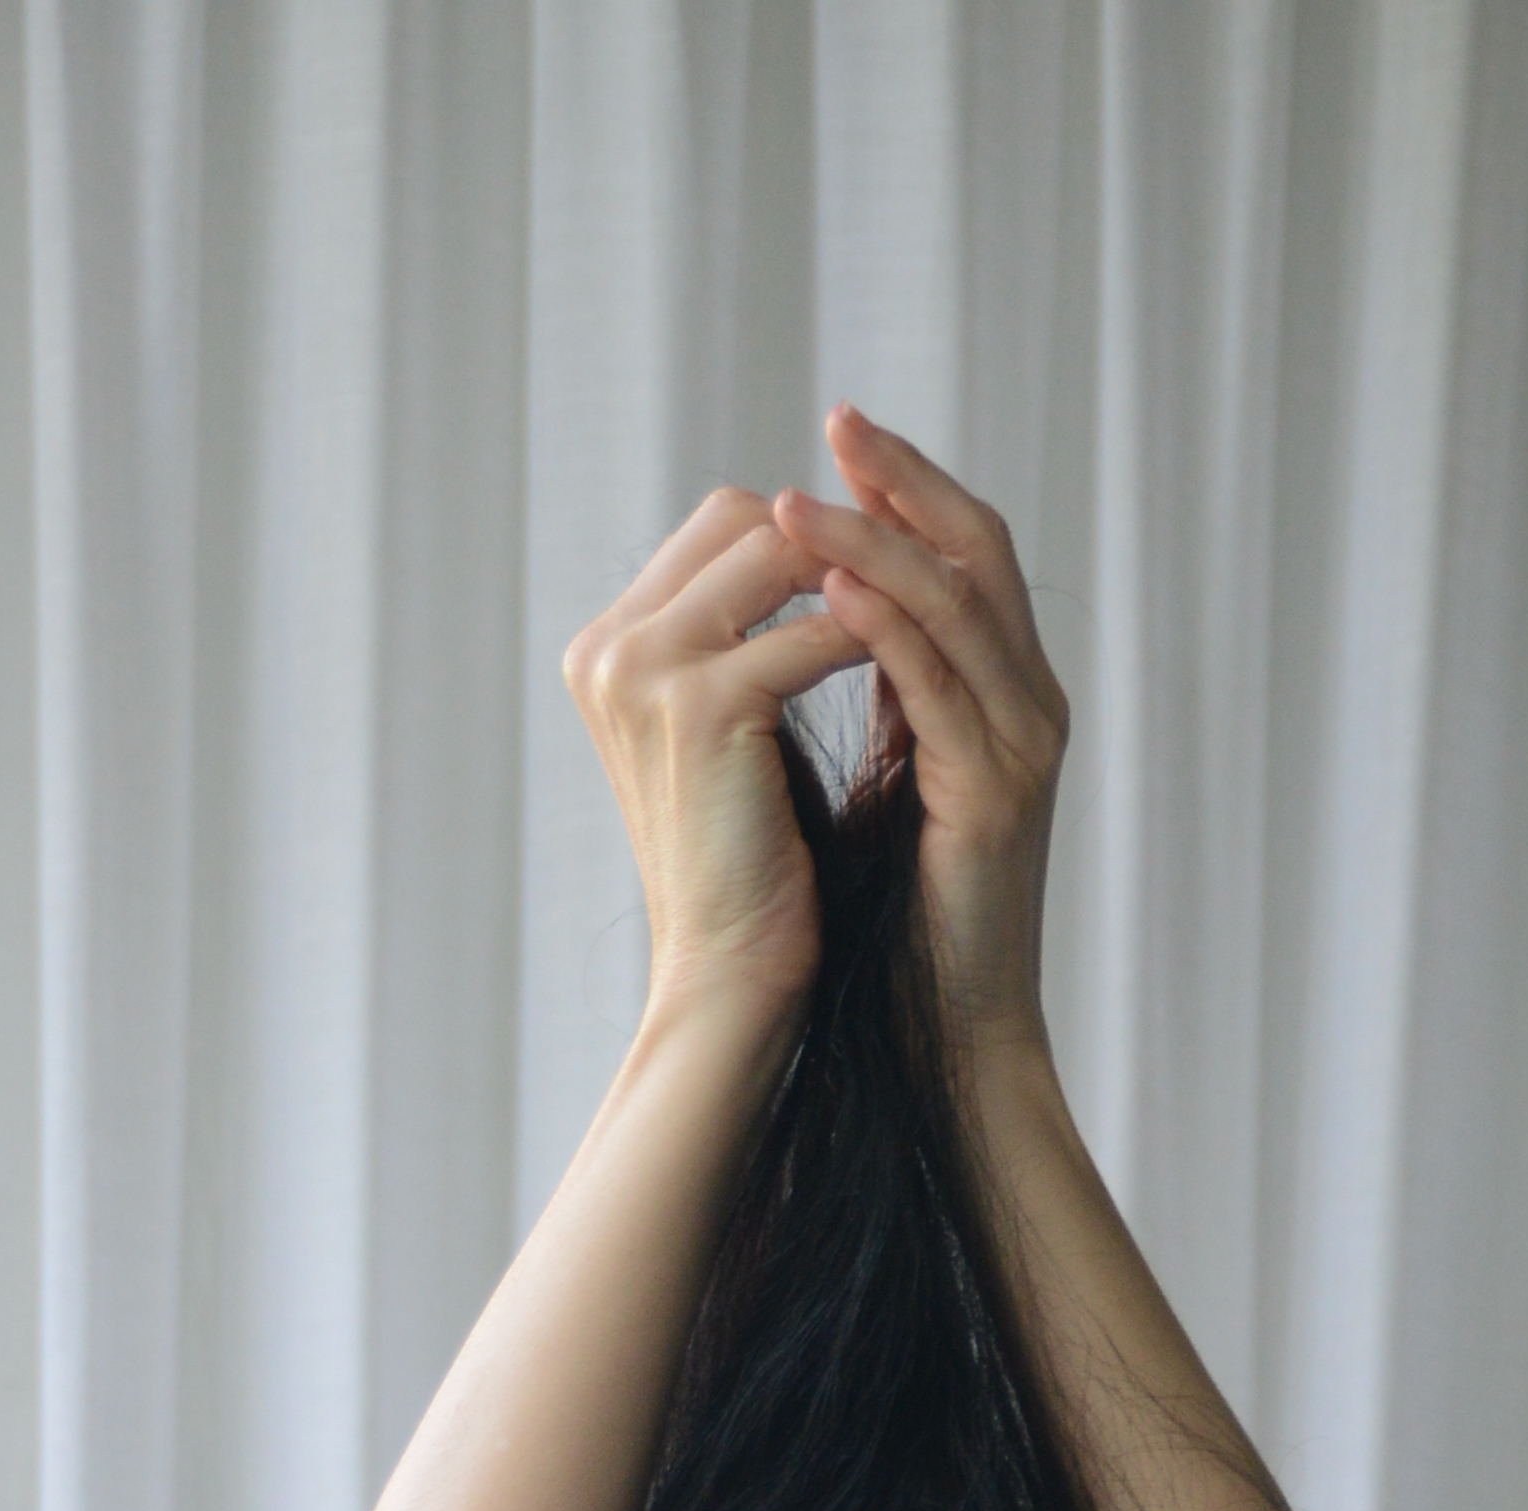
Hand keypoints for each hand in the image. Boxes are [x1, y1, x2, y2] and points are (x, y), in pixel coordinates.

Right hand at [565, 486, 870, 1028]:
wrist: (728, 975)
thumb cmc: (747, 868)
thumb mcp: (735, 736)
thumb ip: (748, 647)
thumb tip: (826, 564)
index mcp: (606, 651)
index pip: (716, 529)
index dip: (806, 534)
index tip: (884, 568)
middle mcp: (609, 648)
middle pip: (740, 518)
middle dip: (835, 538)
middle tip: (914, 577)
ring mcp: (644, 669)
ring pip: (778, 551)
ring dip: (861, 575)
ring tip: (921, 611)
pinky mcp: (699, 705)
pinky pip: (811, 630)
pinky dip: (871, 637)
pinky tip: (916, 663)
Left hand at [774, 408, 1067, 1068]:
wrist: (949, 1024)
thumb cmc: (908, 913)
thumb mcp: (893, 770)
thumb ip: (881, 687)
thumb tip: (816, 604)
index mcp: (1005, 692)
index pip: (965, 555)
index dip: (909, 488)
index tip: (839, 434)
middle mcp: (1028, 704)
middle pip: (978, 552)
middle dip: (905, 482)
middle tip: (835, 422)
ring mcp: (1020, 748)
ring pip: (957, 607)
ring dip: (873, 544)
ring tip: (795, 505)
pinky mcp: (996, 797)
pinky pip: (938, 687)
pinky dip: (884, 629)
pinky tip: (825, 592)